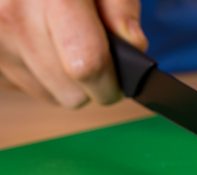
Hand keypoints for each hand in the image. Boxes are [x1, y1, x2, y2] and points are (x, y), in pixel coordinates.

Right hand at [0, 0, 147, 107]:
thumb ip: (122, 8)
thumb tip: (133, 46)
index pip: (87, 63)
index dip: (111, 82)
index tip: (121, 82)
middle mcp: (15, 15)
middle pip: (72, 91)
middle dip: (95, 85)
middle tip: (99, 57)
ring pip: (54, 95)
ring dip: (72, 82)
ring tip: (73, 45)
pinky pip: (35, 89)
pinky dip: (50, 78)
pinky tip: (52, 48)